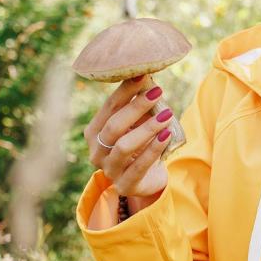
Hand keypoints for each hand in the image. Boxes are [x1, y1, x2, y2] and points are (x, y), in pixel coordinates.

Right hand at [83, 74, 173, 197]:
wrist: (146, 180)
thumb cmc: (139, 147)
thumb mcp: (135, 126)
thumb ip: (137, 109)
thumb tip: (150, 80)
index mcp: (94, 133)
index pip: (108, 108)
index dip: (125, 91)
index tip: (143, 74)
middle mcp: (96, 152)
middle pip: (114, 126)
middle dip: (136, 107)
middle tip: (157, 92)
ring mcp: (109, 170)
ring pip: (124, 146)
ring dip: (147, 128)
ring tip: (166, 115)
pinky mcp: (125, 185)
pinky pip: (139, 166)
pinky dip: (153, 149)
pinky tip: (166, 135)